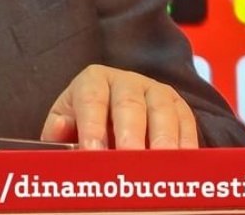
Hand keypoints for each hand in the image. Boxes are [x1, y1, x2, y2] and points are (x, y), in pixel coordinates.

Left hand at [40, 64, 198, 149]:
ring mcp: (155, 91)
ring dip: (160, 139)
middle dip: (129, 133)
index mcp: (93, 80)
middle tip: (128, 158)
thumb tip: (61, 127)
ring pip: (160, 111)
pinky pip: (185, 122)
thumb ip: (59, 131)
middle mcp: (125, 80)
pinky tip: (180, 164)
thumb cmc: (87, 125)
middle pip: (129, 104)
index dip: (92, 126)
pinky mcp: (179, 107)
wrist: (115, 116)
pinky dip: (184, 144)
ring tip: (157, 165)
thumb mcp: (67, 124)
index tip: (92, 151)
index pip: (90, 99)